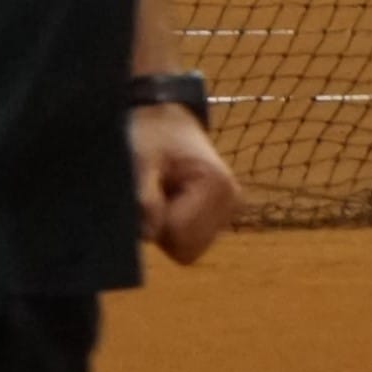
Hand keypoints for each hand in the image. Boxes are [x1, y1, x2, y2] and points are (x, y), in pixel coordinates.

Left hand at [130, 104, 242, 264]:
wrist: (165, 121)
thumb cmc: (151, 134)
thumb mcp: (140, 159)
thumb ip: (144, 198)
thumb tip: (148, 235)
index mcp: (218, 185)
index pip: (179, 236)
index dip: (155, 221)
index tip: (150, 190)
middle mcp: (231, 202)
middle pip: (186, 250)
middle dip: (162, 229)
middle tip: (154, 192)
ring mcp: (228, 212)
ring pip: (187, 250)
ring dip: (168, 229)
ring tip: (163, 192)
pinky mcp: (219, 217)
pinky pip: (190, 242)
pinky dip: (175, 227)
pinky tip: (171, 199)